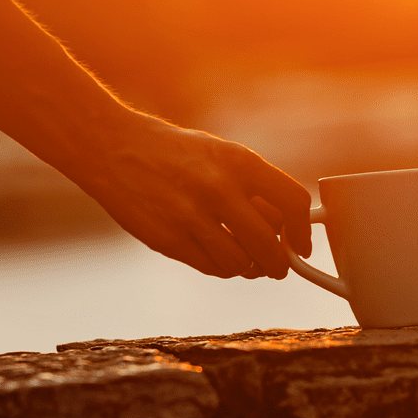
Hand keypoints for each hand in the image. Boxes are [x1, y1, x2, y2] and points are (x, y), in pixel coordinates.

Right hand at [70, 113, 312, 279]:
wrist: (114, 148)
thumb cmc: (178, 153)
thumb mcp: (224, 154)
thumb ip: (255, 187)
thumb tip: (288, 228)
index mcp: (239, 161)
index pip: (293, 200)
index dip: (304, 230)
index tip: (302, 244)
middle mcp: (218, 188)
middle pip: (270, 244)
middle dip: (280, 263)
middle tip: (280, 267)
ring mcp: (190, 216)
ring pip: (241, 263)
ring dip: (251, 269)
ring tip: (250, 263)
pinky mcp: (167, 240)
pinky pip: (211, 268)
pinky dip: (224, 269)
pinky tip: (222, 258)